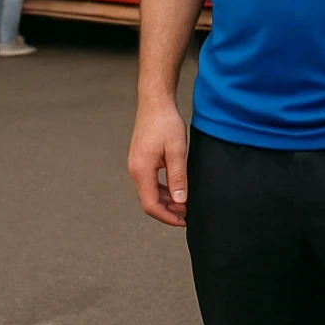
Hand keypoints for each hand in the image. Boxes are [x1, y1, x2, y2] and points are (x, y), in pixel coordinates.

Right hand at [127, 101, 188, 225]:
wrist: (155, 103)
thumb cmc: (165, 122)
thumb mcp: (177, 151)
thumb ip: (178, 177)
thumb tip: (181, 201)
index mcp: (142, 170)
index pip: (151, 205)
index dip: (167, 217)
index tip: (183, 221)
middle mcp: (135, 170)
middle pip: (149, 201)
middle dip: (168, 211)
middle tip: (188, 213)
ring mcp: (136, 165)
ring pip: (149, 192)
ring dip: (166, 201)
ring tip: (185, 203)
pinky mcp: (141, 160)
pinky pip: (150, 182)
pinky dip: (163, 190)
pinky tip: (176, 189)